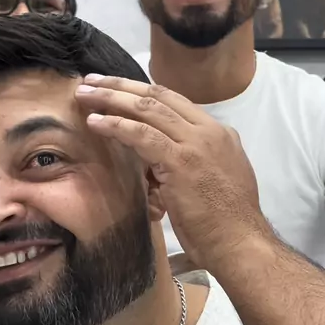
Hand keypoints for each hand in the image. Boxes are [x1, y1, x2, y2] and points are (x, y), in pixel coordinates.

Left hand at [76, 75, 263, 270]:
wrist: (240, 244)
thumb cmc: (226, 225)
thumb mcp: (215, 183)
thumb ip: (193, 165)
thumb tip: (162, 167)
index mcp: (220, 134)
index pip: (176, 103)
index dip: (143, 93)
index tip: (119, 89)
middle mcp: (210, 132)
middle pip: (159, 97)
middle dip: (122, 85)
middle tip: (93, 81)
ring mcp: (197, 144)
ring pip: (147, 109)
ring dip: (111, 99)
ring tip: (84, 94)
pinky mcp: (181, 161)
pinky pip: (142, 135)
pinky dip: (115, 125)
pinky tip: (95, 122)